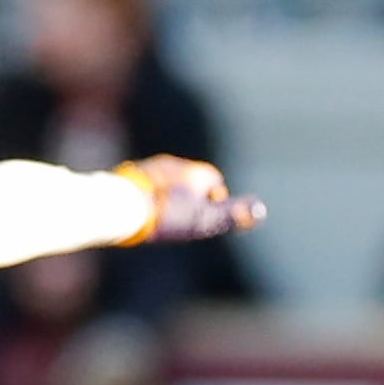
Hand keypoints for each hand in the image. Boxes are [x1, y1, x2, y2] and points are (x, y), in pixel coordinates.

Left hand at [119, 156, 264, 243]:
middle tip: (185, 220)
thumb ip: (233, 215)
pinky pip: (147, 185)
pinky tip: (144, 212)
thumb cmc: (167, 214)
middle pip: (191, 180)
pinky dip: (150, 196)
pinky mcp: (130, 175)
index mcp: (196, 172)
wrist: (122, 206)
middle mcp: (174, 164)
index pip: (214, 181)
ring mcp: (151, 167)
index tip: (206, 219)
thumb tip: (261, 210)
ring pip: (168, 182)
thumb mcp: (204, 220)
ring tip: (164, 217)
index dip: (214, 201)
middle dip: (191, 197)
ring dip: (169, 196)